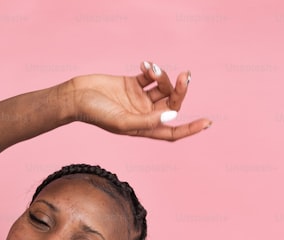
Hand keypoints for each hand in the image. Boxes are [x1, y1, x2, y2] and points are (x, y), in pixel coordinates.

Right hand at [68, 61, 210, 140]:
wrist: (76, 96)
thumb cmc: (95, 113)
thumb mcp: (122, 122)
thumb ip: (147, 121)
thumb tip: (172, 117)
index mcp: (143, 129)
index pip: (172, 132)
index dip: (190, 129)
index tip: (207, 122)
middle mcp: (144, 114)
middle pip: (171, 104)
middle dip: (180, 90)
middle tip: (185, 76)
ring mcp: (139, 99)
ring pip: (162, 87)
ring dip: (163, 76)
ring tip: (151, 69)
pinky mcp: (132, 83)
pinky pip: (150, 76)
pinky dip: (152, 69)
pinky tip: (145, 65)